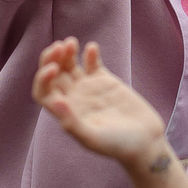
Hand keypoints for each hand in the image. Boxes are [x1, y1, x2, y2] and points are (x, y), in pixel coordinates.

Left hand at [32, 39, 168, 168]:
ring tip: (71, 42)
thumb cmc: (118, 145)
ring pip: (70, 66)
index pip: (43, 91)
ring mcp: (89, 88)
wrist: (145, 141)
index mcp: (66, 112)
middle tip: (59, 47)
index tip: (53, 69)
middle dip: (52, 59)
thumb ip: (72, 122)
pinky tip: (92, 47)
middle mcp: (74, 99)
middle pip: (53, 74)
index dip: (42, 78)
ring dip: (67, 53)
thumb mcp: (93, 138)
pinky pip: (92, 63)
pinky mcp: (105, 81)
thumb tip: (54, 102)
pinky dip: (90, 54)